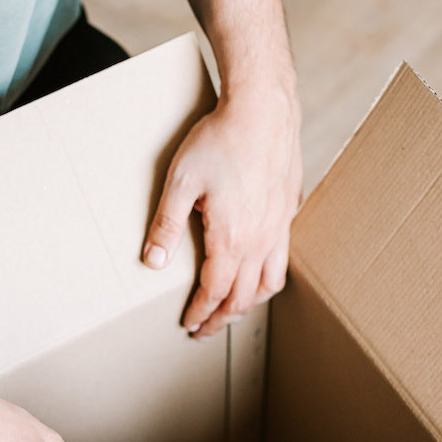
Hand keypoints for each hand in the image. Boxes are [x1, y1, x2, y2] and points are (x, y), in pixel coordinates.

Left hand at [142, 87, 301, 338]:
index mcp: (232, 239)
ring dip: (249, 303)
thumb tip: (153, 262)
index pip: (215, 291)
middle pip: (243, 296)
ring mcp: (279, 228)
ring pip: (270, 282)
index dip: (201, 313)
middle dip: (222, 318)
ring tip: (234, 310)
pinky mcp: (289, 212)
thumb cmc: (220, 141)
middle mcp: (261, 241)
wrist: (263, 111)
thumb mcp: (180, 183)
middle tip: (206, 330)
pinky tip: (258, 271)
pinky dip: (268, 277)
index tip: (189, 324)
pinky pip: (282, 259)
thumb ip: (166, 226)